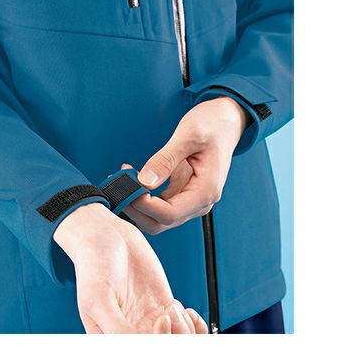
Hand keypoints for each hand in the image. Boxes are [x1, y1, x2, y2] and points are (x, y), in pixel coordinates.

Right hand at [54, 203, 207, 333]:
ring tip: (171, 307)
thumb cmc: (93, 266)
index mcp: (112, 338)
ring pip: (179, 341)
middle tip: (165, 314)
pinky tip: (184, 310)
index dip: (158, 343)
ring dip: (184, 330)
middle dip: (174, 337)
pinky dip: (193, 324)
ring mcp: (150, 321)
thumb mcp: (97, 299)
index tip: (160, 320)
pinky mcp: (163, 305)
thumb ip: (116, 328)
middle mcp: (133, 332)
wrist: (106, 236)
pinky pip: (185, 327)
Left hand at [123, 97, 250, 233]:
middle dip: (136, 209)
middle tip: (118, 186)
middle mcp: (200, 202)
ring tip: (121, 180)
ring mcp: (191, 200)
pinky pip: (159, 205)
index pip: (169, 214)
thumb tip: (144, 182)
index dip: (144, 205)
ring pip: (157, 218)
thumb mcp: (188, 135)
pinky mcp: (182, 193)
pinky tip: (131, 179)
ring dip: (136, 205)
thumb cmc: (212, 124)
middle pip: (161, 223)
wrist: (225, 121)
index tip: (126, 186)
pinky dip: (142, 198)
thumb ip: (165, 160)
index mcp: (206, 191)